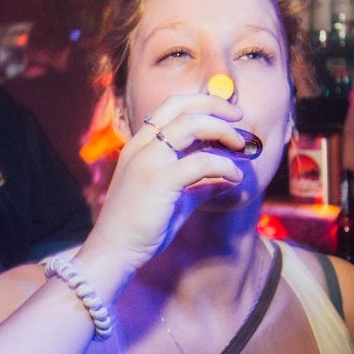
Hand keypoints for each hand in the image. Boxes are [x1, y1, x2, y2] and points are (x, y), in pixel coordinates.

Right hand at [80, 93, 245, 279]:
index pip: (171, 106)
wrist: (114, 250)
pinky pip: (201, 162)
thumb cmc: (141, 227)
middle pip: (182, 106)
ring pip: (191, 124)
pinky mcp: (158, 180)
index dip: (201, 102)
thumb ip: (199, 185)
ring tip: (240, 145)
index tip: (226, 113)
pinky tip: (235, 178)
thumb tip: (228, 179)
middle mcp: (142, 146)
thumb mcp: (175, 199)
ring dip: (222, 130)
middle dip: (216, 106)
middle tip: (239, 118)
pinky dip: (225, 166)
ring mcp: (148, 161)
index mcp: (140, 145)